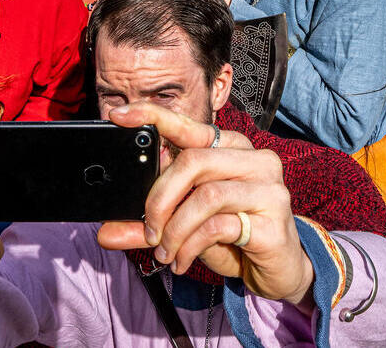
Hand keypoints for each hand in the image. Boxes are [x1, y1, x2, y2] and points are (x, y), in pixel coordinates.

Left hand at [96, 103, 313, 305]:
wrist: (280, 270)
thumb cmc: (235, 238)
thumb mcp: (187, 227)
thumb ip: (150, 224)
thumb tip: (105, 232)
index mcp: (231, 148)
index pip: (190, 125)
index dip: (153, 116)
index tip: (118, 115)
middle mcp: (254, 159)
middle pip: (193, 161)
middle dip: (159, 198)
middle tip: (148, 229)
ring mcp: (268, 187)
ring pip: (206, 195)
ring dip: (174, 228)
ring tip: (164, 251)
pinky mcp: (273, 220)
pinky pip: (219, 226)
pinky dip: (190, 245)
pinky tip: (182, 259)